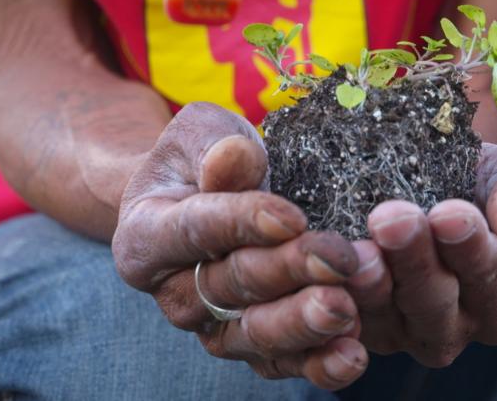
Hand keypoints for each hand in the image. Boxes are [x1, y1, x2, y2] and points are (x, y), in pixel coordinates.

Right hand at [112, 102, 367, 389]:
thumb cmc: (204, 159)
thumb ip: (213, 146)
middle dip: (289, 272)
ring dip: (303, 325)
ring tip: (346, 310)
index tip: (292, 217)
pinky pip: (281, 362)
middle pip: (231, 285)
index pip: (194, 230)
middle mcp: (175, 291)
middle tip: (338, 260)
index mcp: (146, 236)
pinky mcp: (252, 345)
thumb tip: (235, 157)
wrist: (206, 198)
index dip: (242, 223)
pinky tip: (351, 354)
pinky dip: (316, 362)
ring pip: (255, 334)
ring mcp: (212, 324)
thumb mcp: (201, 134)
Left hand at [346, 143, 496, 366]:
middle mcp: (452, 327)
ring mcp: (400, 331)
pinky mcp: (356, 325)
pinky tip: (321, 263)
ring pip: (385, 316)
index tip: (451, 213)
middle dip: (415, 261)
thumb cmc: (477, 179)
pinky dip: (333, 293)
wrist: (422, 175)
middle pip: (434, 303)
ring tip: (359, 248)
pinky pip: (343, 316)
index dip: (473, 249)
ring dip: (371, 284)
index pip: (492, 281)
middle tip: (394, 218)